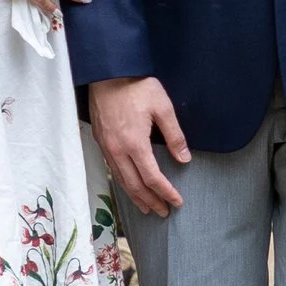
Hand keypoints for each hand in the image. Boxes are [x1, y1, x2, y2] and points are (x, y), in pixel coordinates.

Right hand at [90, 76, 189, 216]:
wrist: (108, 72)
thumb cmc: (137, 87)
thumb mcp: (162, 107)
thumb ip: (174, 135)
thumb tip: (184, 159)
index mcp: (135, 144)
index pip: (152, 178)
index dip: (165, 192)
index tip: (177, 202)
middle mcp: (118, 150)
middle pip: (135, 185)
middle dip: (151, 201)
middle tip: (164, 212)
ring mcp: (107, 147)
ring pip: (121, 180)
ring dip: (135, 196)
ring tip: (147, 207)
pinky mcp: (101, 141)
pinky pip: (112, 170)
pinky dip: (123, 183)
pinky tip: (130, 186)